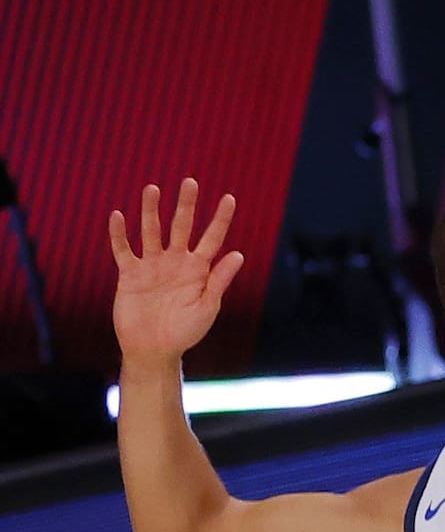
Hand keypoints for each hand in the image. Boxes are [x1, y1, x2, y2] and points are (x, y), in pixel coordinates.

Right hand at [110, 178, 242, 363]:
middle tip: (190, 182)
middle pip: (181, 227)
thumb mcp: (207, 306)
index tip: (230, 198)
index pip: (212, 239)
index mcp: (198, 269)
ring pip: (151, 232)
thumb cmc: (186, 331)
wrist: (154, 349)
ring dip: (151, 211)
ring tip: (153, 189)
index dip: (221, 219)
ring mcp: (152, 266)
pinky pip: (124, 250)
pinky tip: (118, 216)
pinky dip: (119, 234)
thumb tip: (238, 254)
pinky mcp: (130, 274)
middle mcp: (176, 261)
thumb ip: (219, 280)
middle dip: (186, 205)